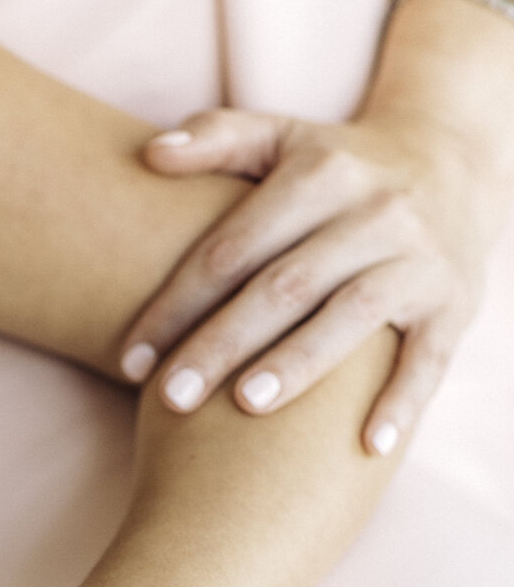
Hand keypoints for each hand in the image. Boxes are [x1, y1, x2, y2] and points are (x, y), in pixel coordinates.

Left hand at [118, 107, 496, 453]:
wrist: (455, 162)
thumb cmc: (341, 167)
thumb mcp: (284, 139)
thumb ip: (217, 138)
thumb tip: (150, 155)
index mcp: (320, 174)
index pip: (232, 249)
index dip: (176, 304)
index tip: (130, 360)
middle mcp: (374, 211)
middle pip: (283, 285)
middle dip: (221, 343)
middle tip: (169, 397)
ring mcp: (418, 259)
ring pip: (352, 315)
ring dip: (299, 361)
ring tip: (246, 405)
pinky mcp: (455, 302)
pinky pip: (430, 357)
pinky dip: (402, 400)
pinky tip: (368, 448)